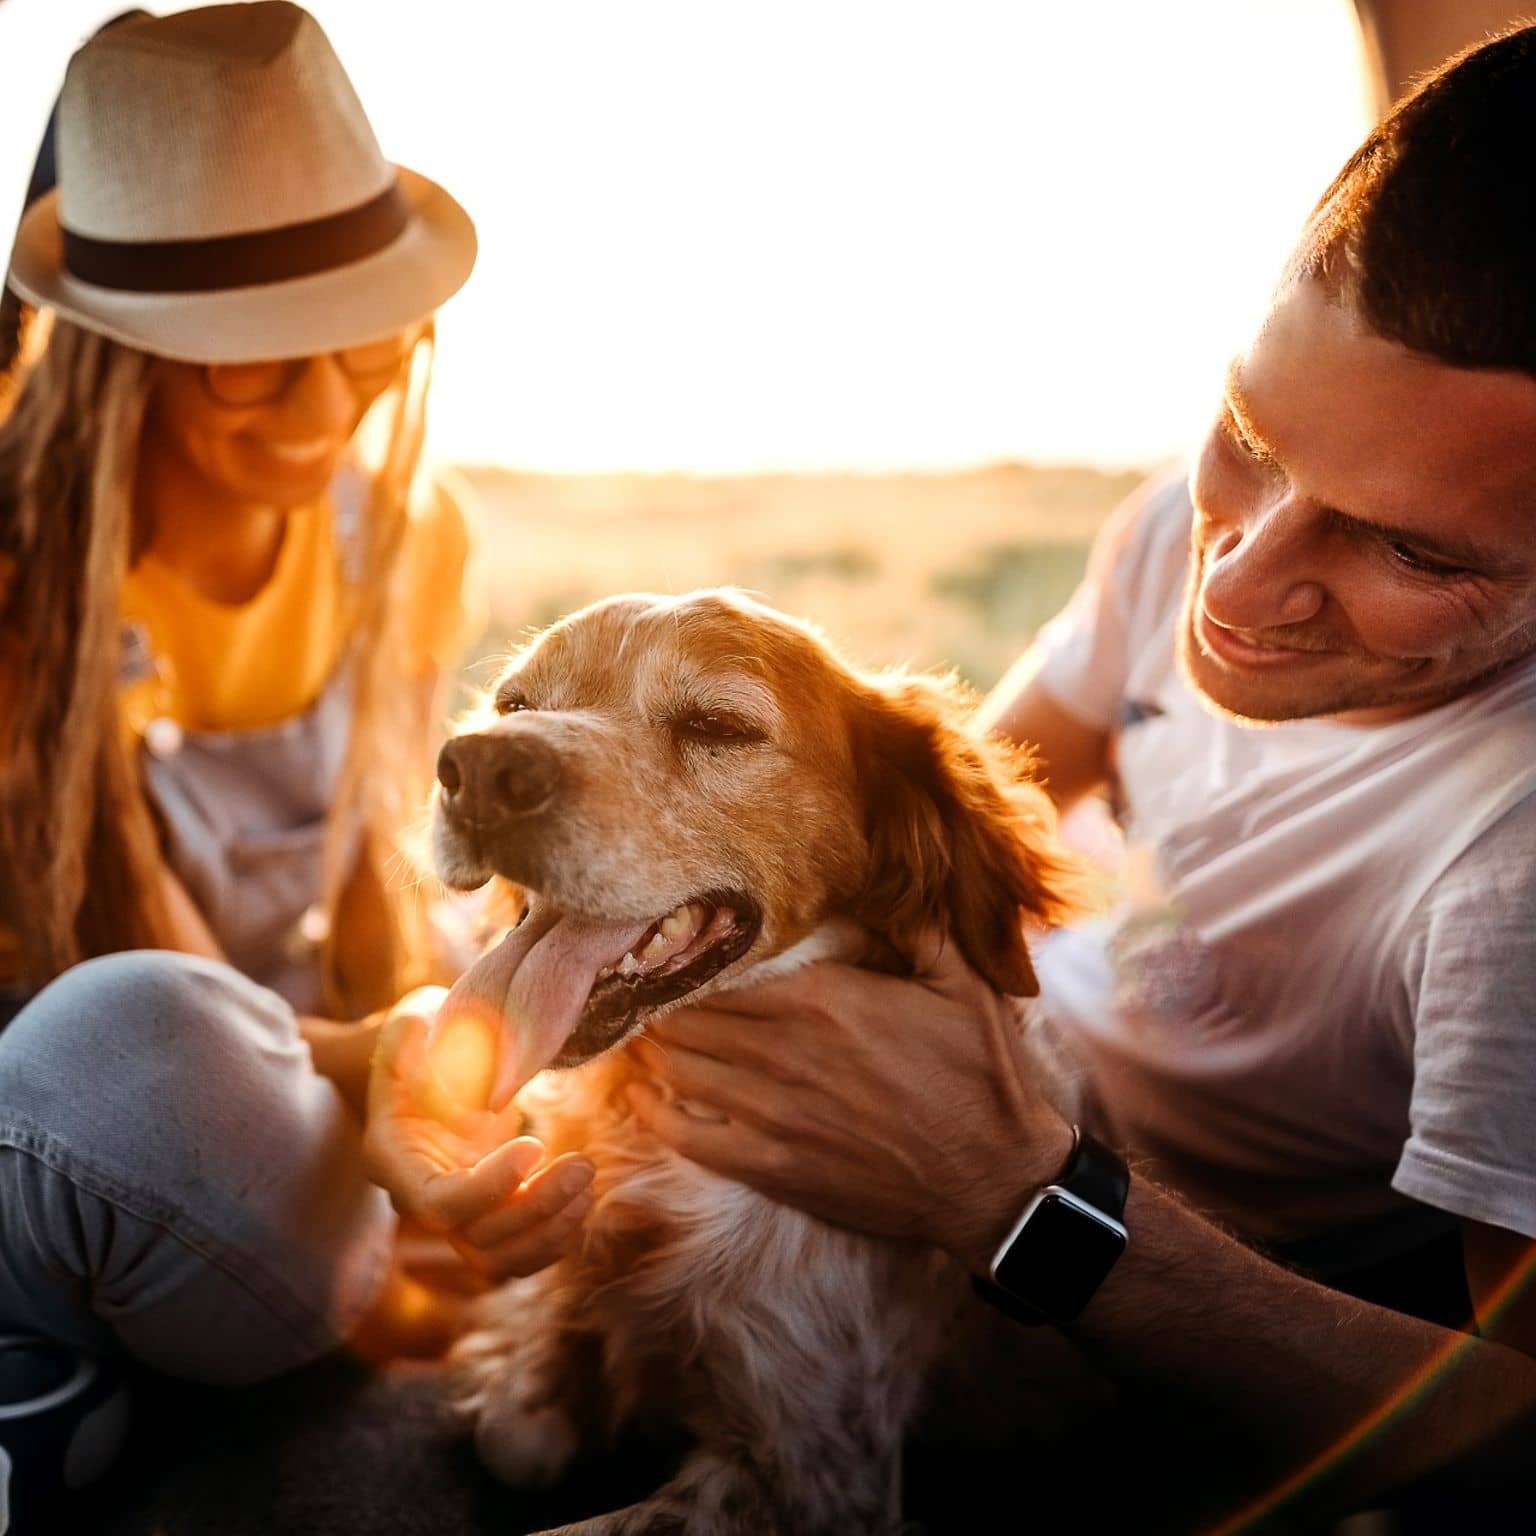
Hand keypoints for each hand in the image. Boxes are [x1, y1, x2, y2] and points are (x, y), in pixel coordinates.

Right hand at [363, 1006, 594, 1283]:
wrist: (436, 1055)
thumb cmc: (427, 1033)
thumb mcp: (416, 1019)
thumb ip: (419, 1038)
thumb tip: (456, 1089)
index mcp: (393, 1157)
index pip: (438, 1202)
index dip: (490, 1187)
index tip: (534, 1144)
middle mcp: (419, 1198)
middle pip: (475, 1240)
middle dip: (536, 1209)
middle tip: (583, 1165)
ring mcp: (454, 1213)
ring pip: (498, 1261)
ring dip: (550, 1230)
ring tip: (585, 1177)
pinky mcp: (486, 1214)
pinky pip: (517, 1254)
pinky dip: (554, 1236)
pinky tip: (582, 1196)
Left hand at [626, 930, 1072, 1269]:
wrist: (994, 1179)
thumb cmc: (982, 1075)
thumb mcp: (966, 982)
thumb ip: (918, 923)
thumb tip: (886, 872)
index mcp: (827, 999)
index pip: (725, 968)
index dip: (690, 955)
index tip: (672, 942)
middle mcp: (789, 1051)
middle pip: (690, 1015)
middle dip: (661, 997)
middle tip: (642, 983)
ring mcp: (775, 1113)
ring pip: (680, 1068)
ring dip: (654, 1047)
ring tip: (640, 1028)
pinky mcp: (773, 1167)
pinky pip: (688, 1136)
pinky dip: (655, 1111)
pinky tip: (644, 1094)